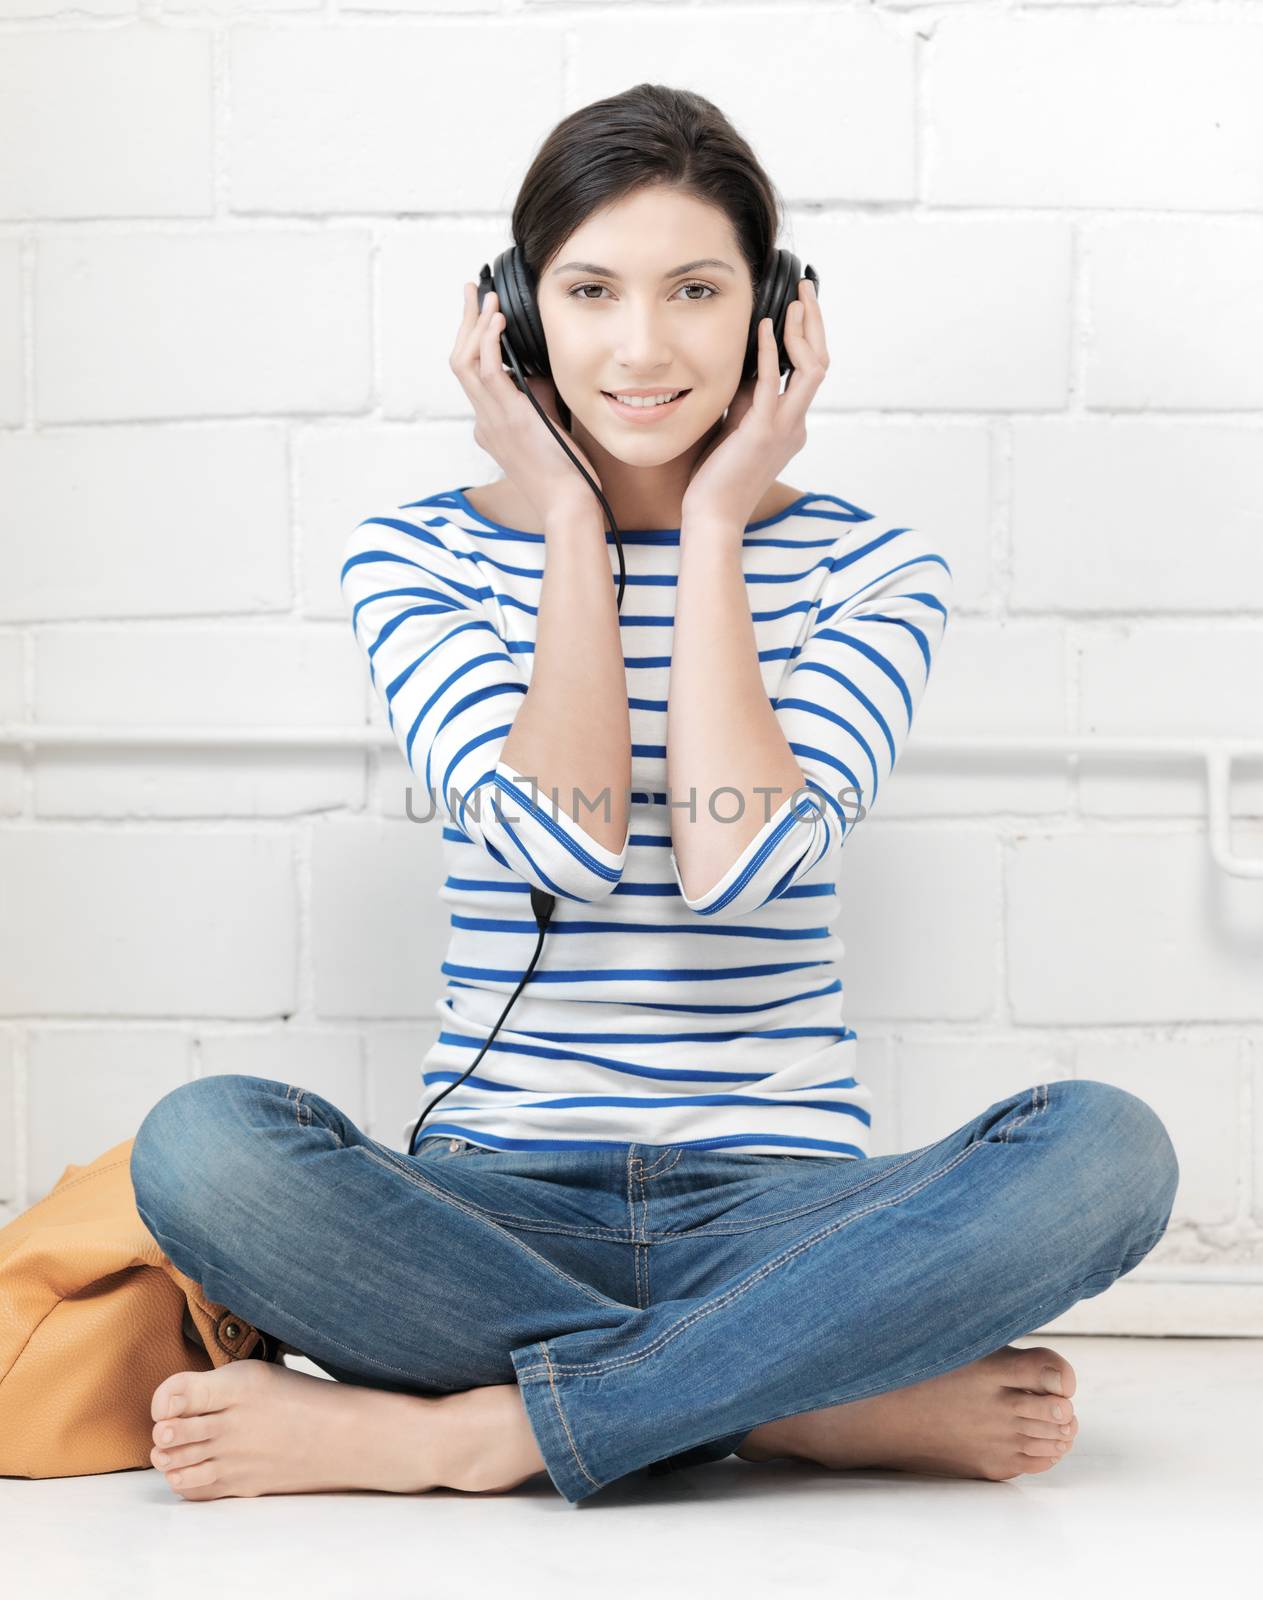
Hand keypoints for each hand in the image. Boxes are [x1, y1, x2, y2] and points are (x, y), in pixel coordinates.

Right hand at [449, 282, 602, 525]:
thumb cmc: (567, 475)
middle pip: (460, 362)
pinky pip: (487, 371)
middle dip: (464, 323)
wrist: (569, 503)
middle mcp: (484, 422)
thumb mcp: (548, 431)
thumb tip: (541, 373)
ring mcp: (492, 420)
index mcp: (490, 427)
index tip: (483, 316)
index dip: (473, 342)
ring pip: (465, 362)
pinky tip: (498, 320)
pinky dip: (488, 341)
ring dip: (473, 324)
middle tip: (472, 291)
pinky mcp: (509, 418)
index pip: (472, 377)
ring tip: (485, 296)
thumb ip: (539, 402)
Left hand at [680, 277, 828, 529]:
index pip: (810, 371)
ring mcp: (784, 429)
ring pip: (811, 370)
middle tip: (806, 289)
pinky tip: (764, 327)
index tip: (800, 305)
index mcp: (792, 424)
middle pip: (820, 363)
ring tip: (794, 301)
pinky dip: (770, 353)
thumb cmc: (718, 476)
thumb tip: (746, 360)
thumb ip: (747, 396)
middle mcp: (796, 424)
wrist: (712, 515)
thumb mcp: (735, 425)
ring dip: (803, 332)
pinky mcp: (763, 434)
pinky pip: (773, 386)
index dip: (809, 336)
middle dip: (815, 322)